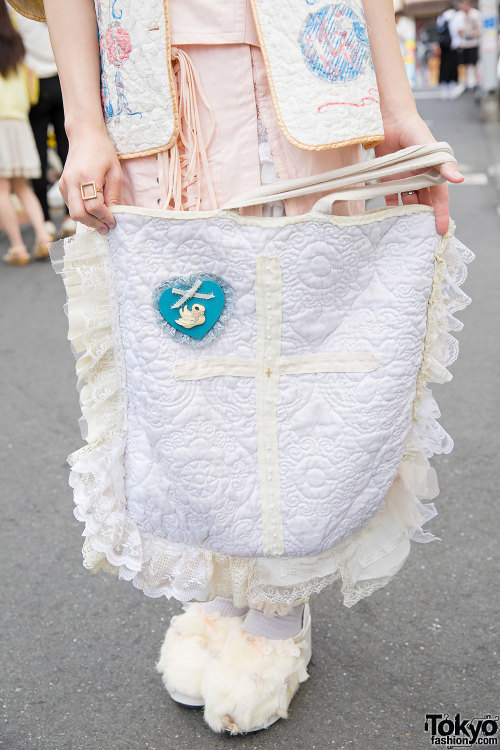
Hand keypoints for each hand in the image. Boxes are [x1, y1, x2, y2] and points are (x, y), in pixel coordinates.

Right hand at [59, 127, 122, 232]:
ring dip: (88, 220)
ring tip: (101, 221)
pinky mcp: (61, 186)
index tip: (113, 222)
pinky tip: (92, 211)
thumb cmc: (103, 152)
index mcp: (87, 176)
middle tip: (105, 227)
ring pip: (73, 213)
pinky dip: (82, 212)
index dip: (105, 217)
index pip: (94, 207)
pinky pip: (70, 206)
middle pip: (79, 214)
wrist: (85, 136)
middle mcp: (72, 181)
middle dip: (94, 223)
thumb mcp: (115, 173)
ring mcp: (64, 184)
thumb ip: (113, 196)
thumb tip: (113, 215)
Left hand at [375, 112, 463, 234]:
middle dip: (424, 219)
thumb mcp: (432, 149)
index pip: (439, 198)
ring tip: (405, 232)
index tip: (441, 231)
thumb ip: (444, 165)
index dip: (441, 214)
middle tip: (422, 238)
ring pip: (407, 202)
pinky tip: (388, 219)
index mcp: (433, 173)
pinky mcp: (389, 177)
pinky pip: (389, 196)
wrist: (392, 120)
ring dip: (406, 215)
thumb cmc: (415, 131)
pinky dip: (389, 206)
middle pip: (423, 203)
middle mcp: (419, 178)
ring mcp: (404, 179)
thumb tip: (459, 180)